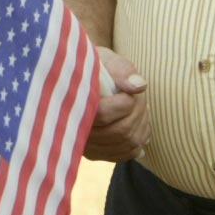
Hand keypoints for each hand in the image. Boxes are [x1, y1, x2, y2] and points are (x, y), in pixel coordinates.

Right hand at [81, 46, 149, 162]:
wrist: (76, 78)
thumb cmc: (92, 65)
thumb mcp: (104, 59)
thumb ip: (121, 70)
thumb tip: (139, 86)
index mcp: (73, 102)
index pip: (103, 115)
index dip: (123, 104)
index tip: (129, 92)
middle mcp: (74, 129)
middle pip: (119, 131)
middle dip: (137, 113)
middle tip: (139, 99)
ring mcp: (84, 144)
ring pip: (124, 143)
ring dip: (141, 126)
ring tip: (141, 111)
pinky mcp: (93, 153)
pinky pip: (121, 155)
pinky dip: (137, 143)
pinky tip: (139, 131)